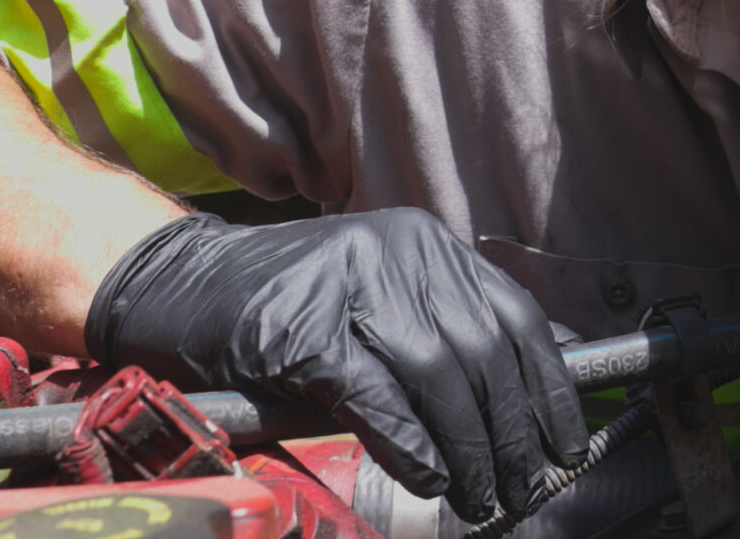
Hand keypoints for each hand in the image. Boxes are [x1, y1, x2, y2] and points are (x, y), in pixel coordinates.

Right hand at [87, 209, 587, 521]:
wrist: (172, 283)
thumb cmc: (278, 305)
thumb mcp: (374, 301)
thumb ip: (439, 333)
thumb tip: (520, 400)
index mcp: (425, 244)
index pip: (515, 316)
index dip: (550, 387)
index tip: (568, 441)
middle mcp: (398, 252)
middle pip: (485, 352)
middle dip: (516, 432)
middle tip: (528, 486)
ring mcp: (350, 284)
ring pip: (441, 375)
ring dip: (470, 449)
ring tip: (481, 496)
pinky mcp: (303, 329)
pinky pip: (378, 395)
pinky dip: (411, 443)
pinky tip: (429, 477)